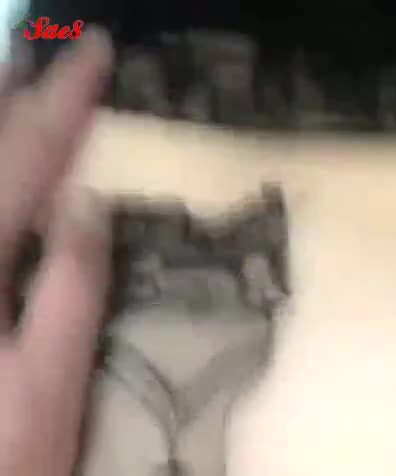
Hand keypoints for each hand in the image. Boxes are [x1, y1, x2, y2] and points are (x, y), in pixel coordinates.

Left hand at [0, 29, 113, 474]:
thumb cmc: (6, 451)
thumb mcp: (52, 382)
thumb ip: (73, 289)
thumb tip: (90, 201)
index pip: (26, 159)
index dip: (64, 102)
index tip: (94, 52)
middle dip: (14, 95)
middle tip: (46, 49)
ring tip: (15, 80)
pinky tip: (9, 171)